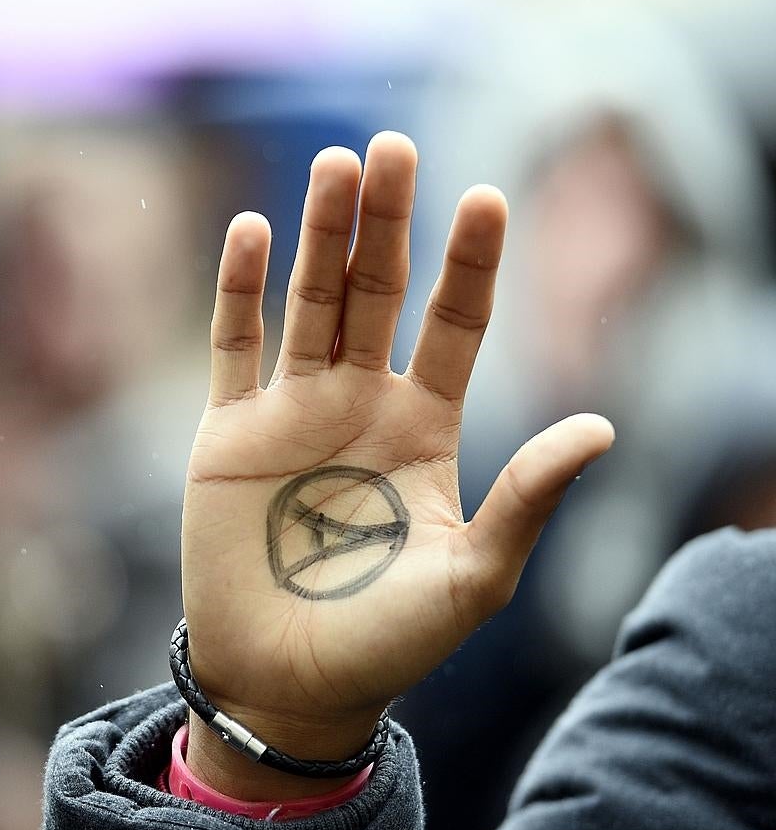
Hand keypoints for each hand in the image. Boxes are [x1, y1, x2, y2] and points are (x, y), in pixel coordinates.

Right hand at [181, 132, 614, 799]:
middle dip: (387, 223)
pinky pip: (233, 346)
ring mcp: (290, 412)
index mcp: (422, 429)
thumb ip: (527, 499)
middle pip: (376, 294)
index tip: (486, 198)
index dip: (468, 265)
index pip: (453, 326)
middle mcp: (358, 403)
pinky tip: (250, 229)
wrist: (285, 683)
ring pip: (308, 302)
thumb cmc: (387, 643)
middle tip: (395, 146)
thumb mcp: (472, 576)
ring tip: (337, 165)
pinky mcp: (226, 433)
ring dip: (320, 234)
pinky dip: (237, 289)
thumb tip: (604, 426)